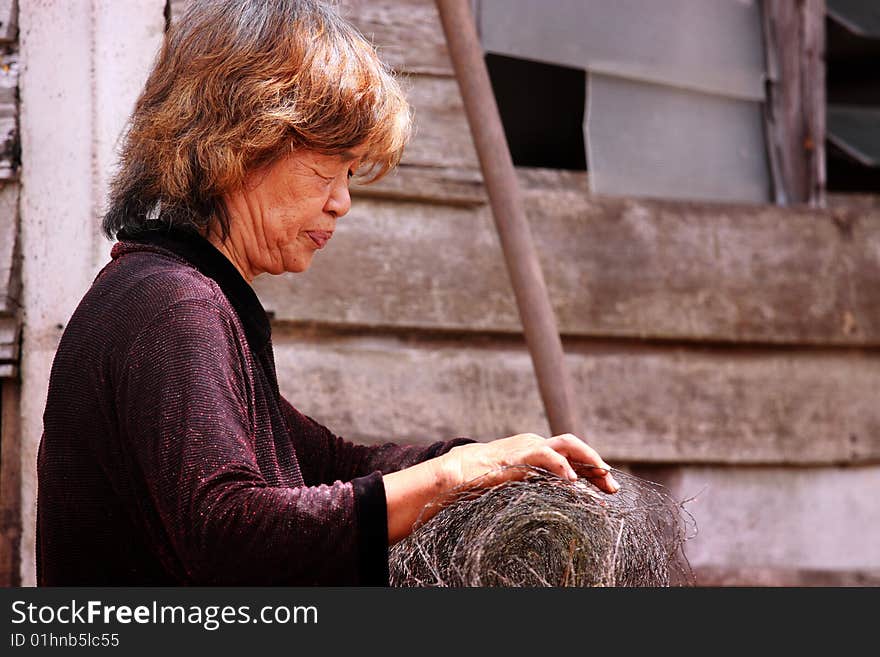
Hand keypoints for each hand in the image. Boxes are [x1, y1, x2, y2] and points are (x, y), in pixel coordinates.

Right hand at [440, 432, 619, 493]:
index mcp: (539, 451)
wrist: (460, 472)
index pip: (574, 456)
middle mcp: (538, 444)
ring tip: (603, 477)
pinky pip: (546, 455)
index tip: (609, 490)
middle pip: (576, 447)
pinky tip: (572, 479)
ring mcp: (529, 446)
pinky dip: (562, 465)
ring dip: (588, 460)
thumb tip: (562, 504)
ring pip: (567, 444)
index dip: (593, 471)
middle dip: (597, 465)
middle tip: (612, 487)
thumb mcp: (521, 485)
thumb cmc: (487, 482)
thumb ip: (540, 487)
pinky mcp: (520, 454)